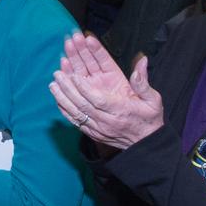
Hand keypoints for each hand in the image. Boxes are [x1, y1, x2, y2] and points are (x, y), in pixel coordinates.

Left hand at [48, 33, 163, 149]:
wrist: (146, 144)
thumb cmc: (150, 119)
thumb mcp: (153, 100)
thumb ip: (144, 83)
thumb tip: (142, 61)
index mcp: (121, 111)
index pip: (99, 99)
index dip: (85, 88)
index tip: (75, 75)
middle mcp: (107, 121)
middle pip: (83, 105)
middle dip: (68, 89)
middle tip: (58, 74)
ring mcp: (98, 128)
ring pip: (76, 113)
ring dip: (63, 98)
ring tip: (53, 84)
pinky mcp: (92, 133)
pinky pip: (75, 121)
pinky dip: (65, 110)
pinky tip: (57, 99)